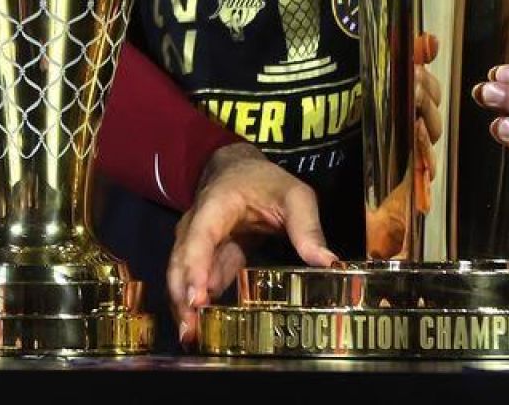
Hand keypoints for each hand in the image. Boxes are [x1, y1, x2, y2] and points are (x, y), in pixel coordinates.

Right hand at [165, 142, 337, 344]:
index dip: (195, 268)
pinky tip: (203, 330)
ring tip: (193, 338)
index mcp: (216, 206)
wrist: (238, 170)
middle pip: (181, 262)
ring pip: (182, 276)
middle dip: (183, 297)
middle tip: (192, 333)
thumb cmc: (265, 182)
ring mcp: (196, 245)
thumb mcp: (294, 195)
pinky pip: (197, 284)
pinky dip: (196, 306)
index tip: (198, 299)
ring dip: (184, 307)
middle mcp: (196, 227)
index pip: (200, 238)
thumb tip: (328, 263)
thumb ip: (307, 226)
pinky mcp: (205, 261)